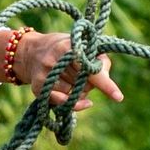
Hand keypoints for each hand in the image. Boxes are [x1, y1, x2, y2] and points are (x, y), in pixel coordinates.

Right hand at [5, 31, 124, 111]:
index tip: (118, 97)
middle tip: (80, 70)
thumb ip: (100, 60)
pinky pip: (63, 103)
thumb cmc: (64, 49)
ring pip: (76, 94)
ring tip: (71, 78)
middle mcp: (54, 60)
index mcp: (68, 46)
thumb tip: (104, 82)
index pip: (89, 67)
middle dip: (89, 82)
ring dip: (80, 91)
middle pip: (85, 84)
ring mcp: (45, 75)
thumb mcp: (83, 45)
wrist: (30, 52)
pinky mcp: (38, 88)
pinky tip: (81, 101)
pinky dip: (74, 104)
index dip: (105, 82)